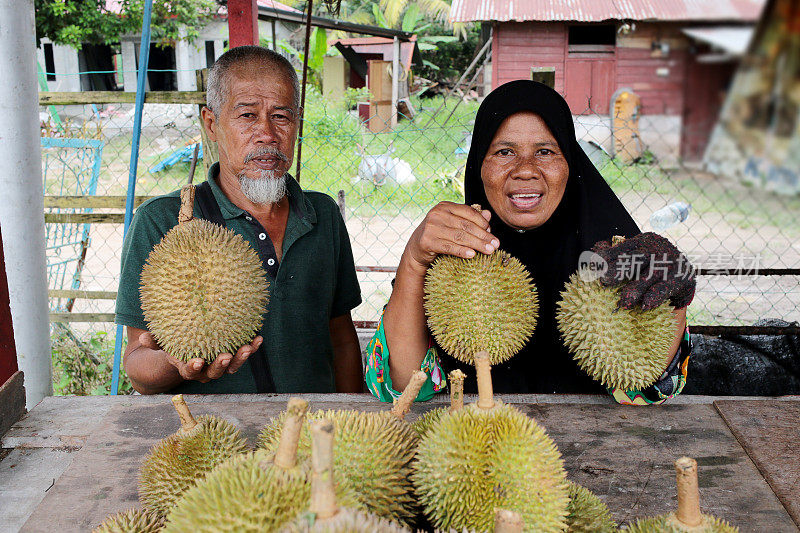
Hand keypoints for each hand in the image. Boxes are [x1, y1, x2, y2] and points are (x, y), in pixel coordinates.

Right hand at [139, 331, 262, 382]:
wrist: (187, 351)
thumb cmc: (173, 346)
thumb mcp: (163, 344)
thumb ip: (155, 342)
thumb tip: (143, 337)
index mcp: (188, 369)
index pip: (190, 372)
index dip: (193, 368)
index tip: (197, 362)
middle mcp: (206, 371)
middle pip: (215, 372)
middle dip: (221, 365)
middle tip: (226, 356)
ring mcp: (221, 366)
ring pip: (232, 366)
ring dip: (241, 357)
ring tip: (249, 346)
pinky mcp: (233, 357)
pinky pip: (243, 354)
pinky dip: (251, 348)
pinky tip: (258, 338)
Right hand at [403, 202, 499, 271]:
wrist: (416, 249)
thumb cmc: (439, 235)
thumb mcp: (453, 224)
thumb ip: (470, 219)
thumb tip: (488, 214)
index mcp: (445, 206)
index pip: (468, 212)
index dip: (482, 223)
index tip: (492, 233)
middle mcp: (437, 214)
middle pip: (466, 225)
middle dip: (483, 236)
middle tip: (495, 245)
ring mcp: (430, 227)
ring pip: (459, 236)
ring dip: (477, 244)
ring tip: (489, 251)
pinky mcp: (427, 241)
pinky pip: (448, 247)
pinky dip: (461, 251)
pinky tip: (472, 255)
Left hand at [591, 232, 695, 310]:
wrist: (683, 274)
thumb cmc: (651, 265)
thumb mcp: (636, 256)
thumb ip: (616, 254)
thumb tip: (595, 252)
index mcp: (642, 242)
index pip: (622, 248)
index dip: (607, 256)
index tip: (593, 264)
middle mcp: (656, 249)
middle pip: (635, 260)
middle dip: (618, 270)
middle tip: (604, 280)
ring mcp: (670, 261)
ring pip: (649, 276)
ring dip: (635, 290)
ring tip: (624, 302)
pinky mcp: (681, 276)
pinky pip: (665, 287)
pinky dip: (655, 296)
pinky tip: (646, 305)